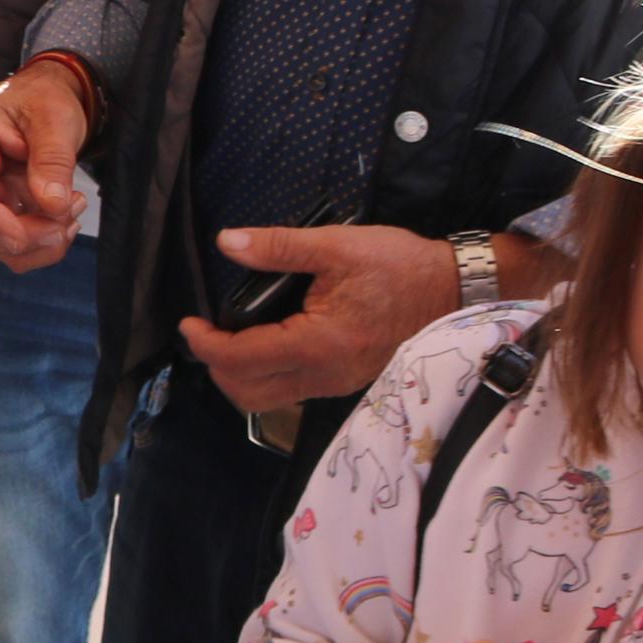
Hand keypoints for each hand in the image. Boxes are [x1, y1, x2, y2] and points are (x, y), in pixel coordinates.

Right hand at [0, 63, 90, 269]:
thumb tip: (52, 207)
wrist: (42, 101)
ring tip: (72, 208)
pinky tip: (63, 214)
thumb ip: (53, 160)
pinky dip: (40, 240)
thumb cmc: (41, 99)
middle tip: (70, 216)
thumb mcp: (55, 117)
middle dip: (24, 234)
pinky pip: (7, 240)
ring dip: (37, 242)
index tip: (37, 232)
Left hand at [178, 222, 459, 413]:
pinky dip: (265, 376)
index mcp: (317, 344)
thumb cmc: (400, 266)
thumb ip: (279, 247)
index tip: (189, 323)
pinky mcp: (344, 381)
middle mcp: (324, 375)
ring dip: (238, 376)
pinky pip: (291, 392)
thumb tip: (228, 242)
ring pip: (268, 399)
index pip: (241, 360)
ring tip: (228, 340)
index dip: (205, 344)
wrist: (454, 290)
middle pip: (247, 392)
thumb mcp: (337, 246)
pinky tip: (264, 344)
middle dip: (216, 366)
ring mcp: (335, 383)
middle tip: (205, 333)